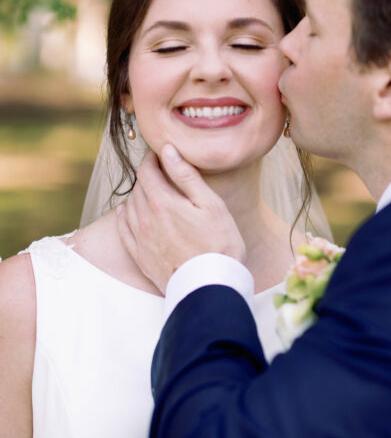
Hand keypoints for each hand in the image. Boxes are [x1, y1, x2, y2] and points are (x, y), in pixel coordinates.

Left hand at [117, 145, 245, 292]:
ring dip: (138, 195)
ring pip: (130, 207)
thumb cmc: (220, 244)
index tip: (159, 153)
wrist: (211, 286)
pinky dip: (123, 217)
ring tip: (149, 191)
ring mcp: (141, 239)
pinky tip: (125, 213)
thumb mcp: (211, 205)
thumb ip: (187, 176)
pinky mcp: (141, 257)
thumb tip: (168, 150)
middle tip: (159, 171)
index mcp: (162, 202)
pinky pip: (123, 231)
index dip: (152, 158)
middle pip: (138, 188)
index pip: (147, 171)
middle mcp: (145, 219)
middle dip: (147, 176)